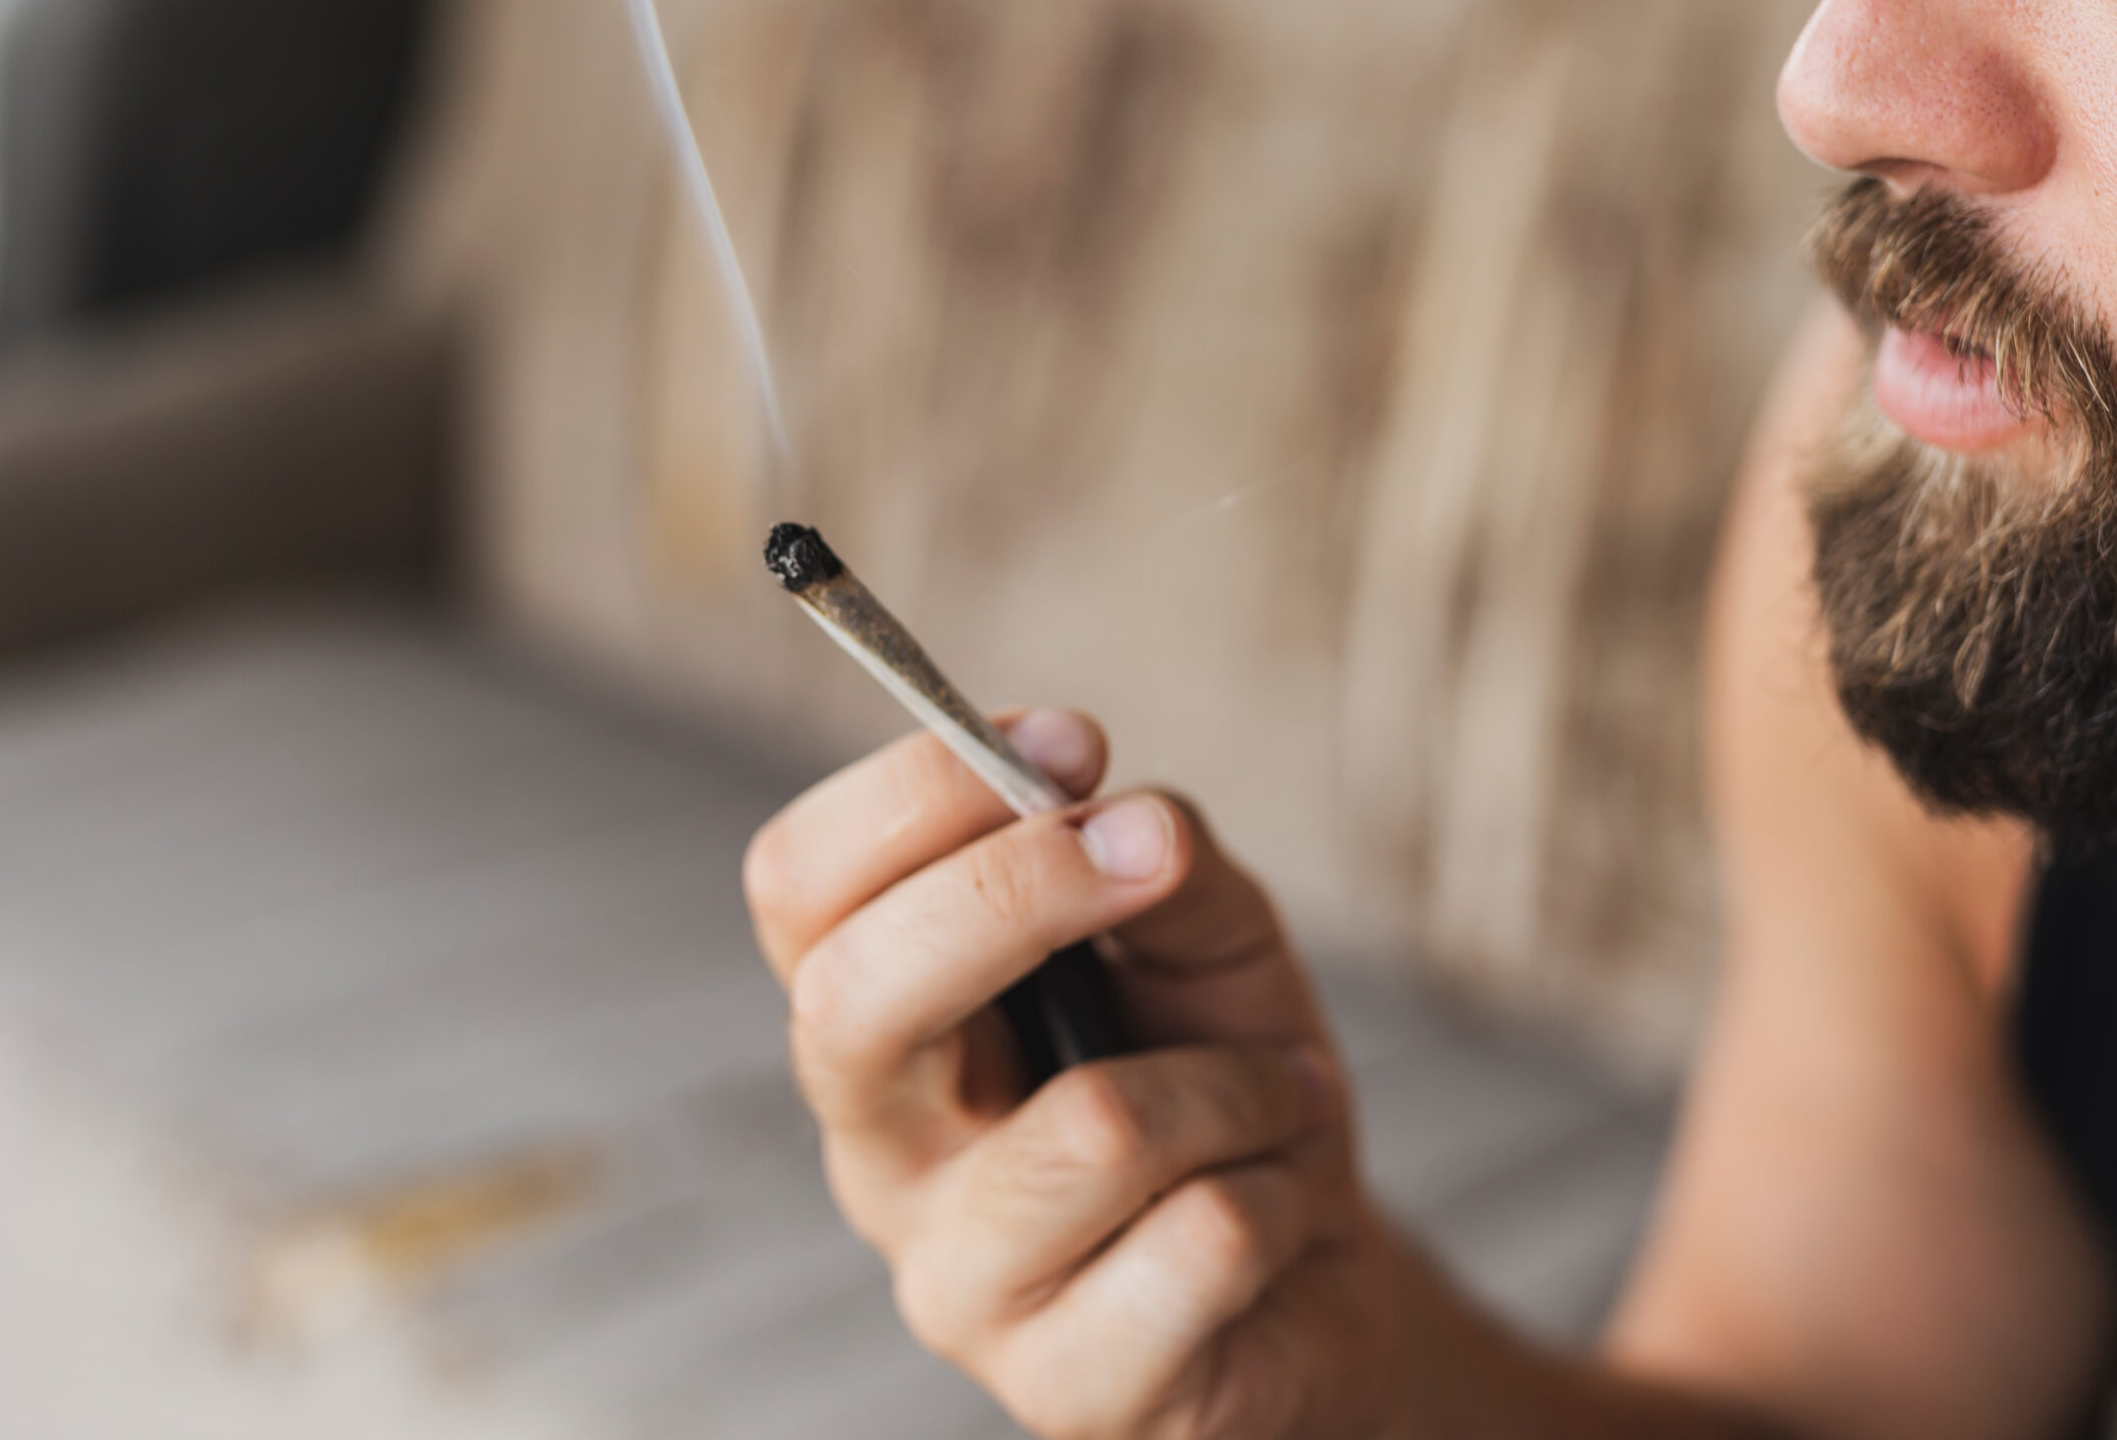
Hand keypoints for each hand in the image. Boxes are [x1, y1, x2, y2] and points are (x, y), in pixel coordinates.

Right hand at [744, 708, 1411, 1438]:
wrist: (1319, 1267)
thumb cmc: (1224, 1076)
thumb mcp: (1203, 929)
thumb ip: (1157, 854)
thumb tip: (1125, 820)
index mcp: (882, 1020)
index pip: (796, 888)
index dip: (913, 791)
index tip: (1068, 742)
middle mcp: (880, 1150)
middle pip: (850, 1000)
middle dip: (1016, 897)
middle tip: (1154, 857)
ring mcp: (956, 1286)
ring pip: (1093, 1128)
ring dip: (1236, 1084)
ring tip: (1276, 1100)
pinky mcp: (1063, 1388)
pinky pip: (1200, 1241)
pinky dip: (1284, 1192)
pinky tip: (1280, 1211)